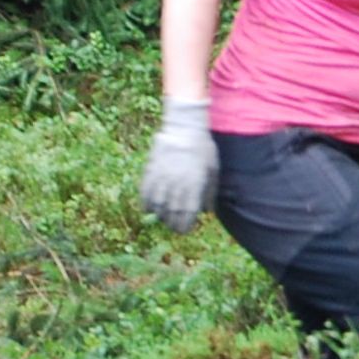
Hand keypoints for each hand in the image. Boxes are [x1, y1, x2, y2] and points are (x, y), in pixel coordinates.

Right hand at [138, 99, 218, 232]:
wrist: (184, 127)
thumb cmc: (203, 148)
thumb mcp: (213, 169)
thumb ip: (210, 192)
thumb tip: (207, 212)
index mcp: (194, 185)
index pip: (187, 213)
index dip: (184, 226)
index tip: (184, 231)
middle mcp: (177, 184)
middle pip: (171, 212)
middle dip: (172, 224)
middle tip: (173, 227)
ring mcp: (162, 177)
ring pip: (157, 204)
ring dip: (159, 215)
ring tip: (163, 218)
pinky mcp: (151, 170)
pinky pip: (145, 191)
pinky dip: (145, 202)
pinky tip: (148, 207)